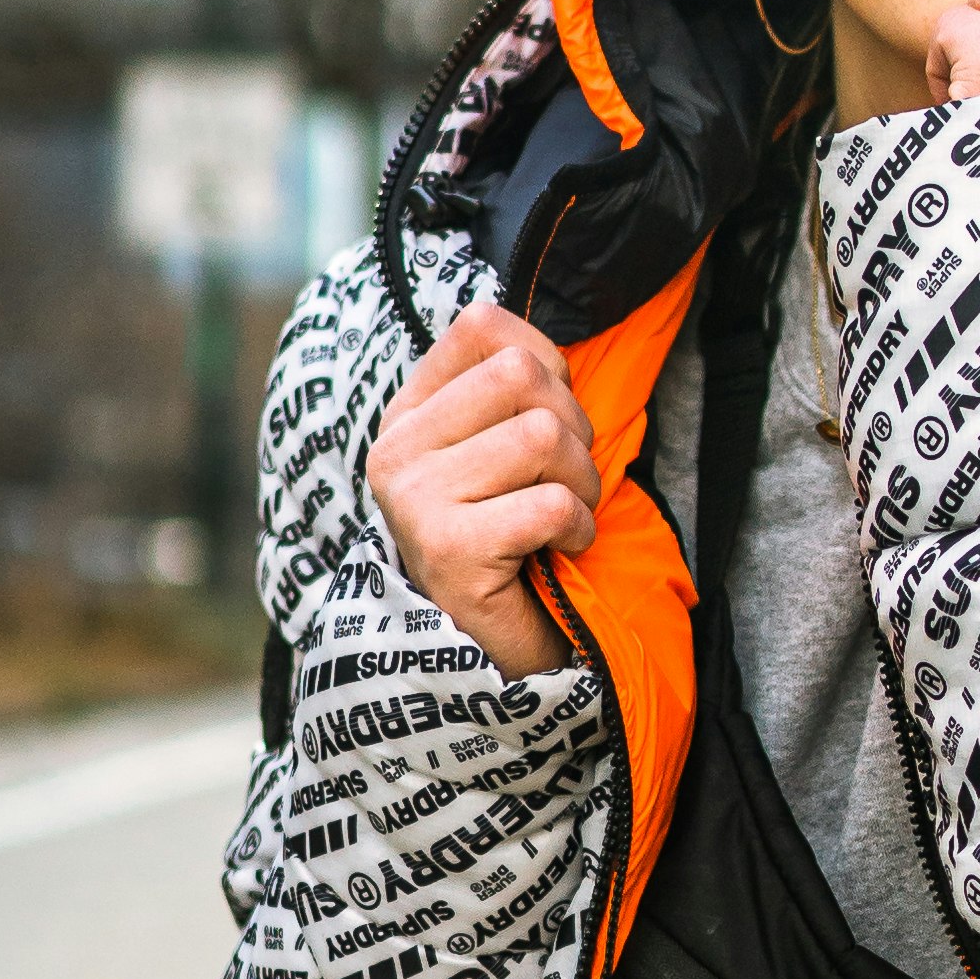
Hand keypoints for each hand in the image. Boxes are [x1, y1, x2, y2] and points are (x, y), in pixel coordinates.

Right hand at [367, 303, 596, 677]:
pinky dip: (579, 529)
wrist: (490, 652)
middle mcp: (397, 451)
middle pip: (521, 376)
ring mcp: (415, 501)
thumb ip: (509, 394)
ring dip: (582, 483)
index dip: (545, 361)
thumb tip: (536, 337)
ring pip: (542, 437)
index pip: (483, 326)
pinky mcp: (449, 551)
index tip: (547, 416)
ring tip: (564, 519)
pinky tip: (560, 550)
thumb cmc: (512, 542)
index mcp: (408, 415)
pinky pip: (551, 504)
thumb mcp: (501, 455)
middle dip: (573, 426)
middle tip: (567, 478)